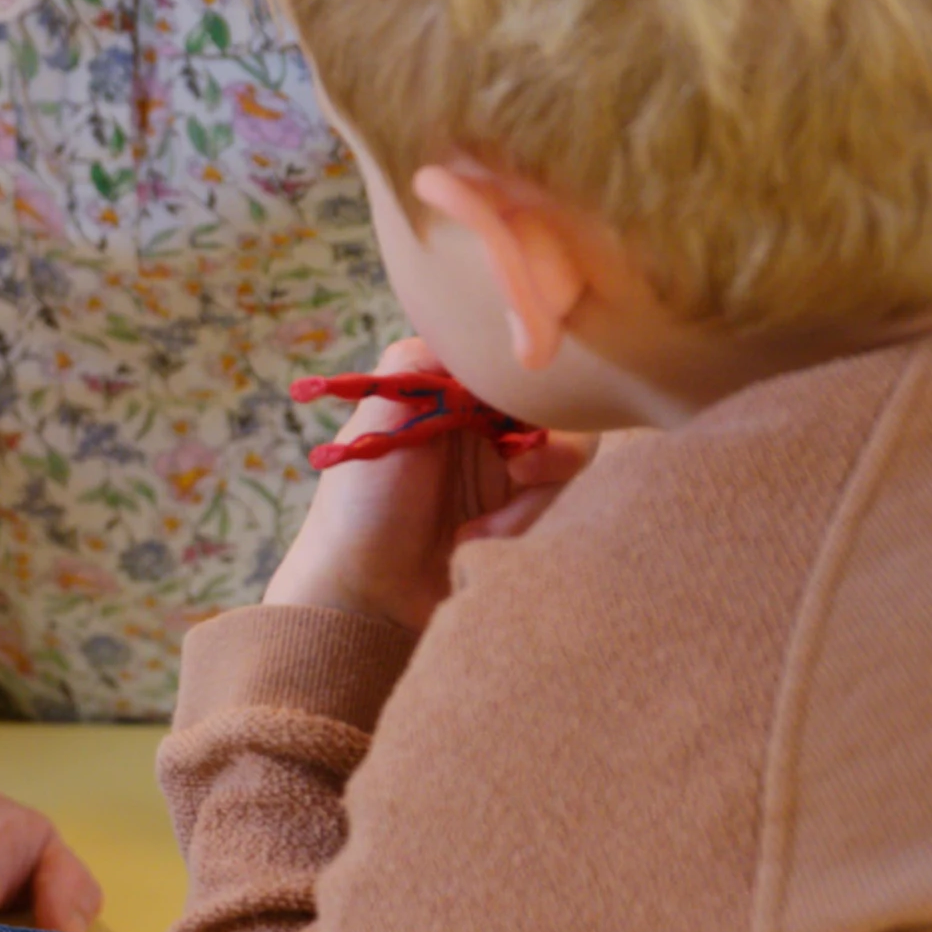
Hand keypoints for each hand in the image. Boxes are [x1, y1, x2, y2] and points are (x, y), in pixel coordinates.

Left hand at [265, 336, 589, 637]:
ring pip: (571, 459)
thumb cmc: (360, 506)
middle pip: (562, 410)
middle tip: (524, 472)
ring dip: (532, 497)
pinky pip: (565, 505)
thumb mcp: (378, 420)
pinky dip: (526, 523)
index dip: (534, 384)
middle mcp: (487, 425)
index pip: (518, 366)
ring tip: (478, 533)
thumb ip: (420, 363)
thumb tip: (479, 333)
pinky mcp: (527, 518)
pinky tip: (476, 544)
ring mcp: (512, 474)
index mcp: (448, 393)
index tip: (520, 414)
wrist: (362, 598)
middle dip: (553, 445)